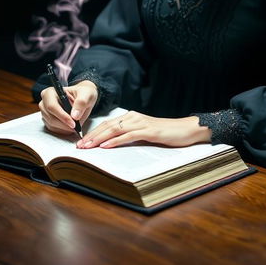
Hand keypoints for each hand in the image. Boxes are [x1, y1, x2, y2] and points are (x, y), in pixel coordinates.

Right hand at [38, 80, 98, 135]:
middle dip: (65, 125)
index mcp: (50, 92)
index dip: (62, 116)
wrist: (83, 98)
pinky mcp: (47, 120)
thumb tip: (75, 116)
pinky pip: (53, 129)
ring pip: (52, 125)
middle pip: (51, 118)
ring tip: (76, 125)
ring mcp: (45, 112)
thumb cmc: (83, 93)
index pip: (52, 106)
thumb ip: (81, 103)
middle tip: (77, 126)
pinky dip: (63, 130)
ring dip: (65, 128)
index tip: (73, 123)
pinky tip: (71, 126)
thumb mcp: (86, 94)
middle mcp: (44, 102)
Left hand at [76, 111, 211, 148]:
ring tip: (87, 147)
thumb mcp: (145, 134)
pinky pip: (128, 135)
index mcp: (131, 117)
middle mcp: (134, 117)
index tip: (81, 143)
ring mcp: (141, 123)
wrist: (187, 130)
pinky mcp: (149, 130)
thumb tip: (112, 144)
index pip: (107, 124)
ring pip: (115, 129)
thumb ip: (130, 135)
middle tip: (78, 147)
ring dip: (99, 139)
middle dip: (91, 136)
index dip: (93, 133)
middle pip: (107, 126)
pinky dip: (115, 140)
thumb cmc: (166, 133)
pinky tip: (106, 146)